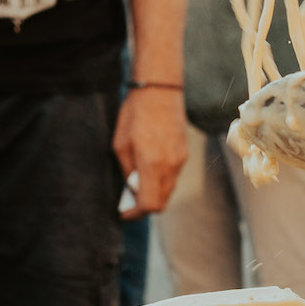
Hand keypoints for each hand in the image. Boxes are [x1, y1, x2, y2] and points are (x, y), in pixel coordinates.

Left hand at [115, 85, 187, 216]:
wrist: (160, 92)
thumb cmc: (135, 115)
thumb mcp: (121, 145)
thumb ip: (128, 171)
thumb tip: (131, 189)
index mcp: (152, 164)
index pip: (149, 203)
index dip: (136, 213)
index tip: (124, 213)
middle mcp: (170, 165)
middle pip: (161, 201)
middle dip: (145, 207)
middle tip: (129, 203)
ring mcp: (180, 160)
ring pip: (168, 190)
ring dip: (154, 193)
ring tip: (137, 186)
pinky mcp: (184, 153)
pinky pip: (173, 176)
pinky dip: (161, 181)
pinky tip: (148, 171)